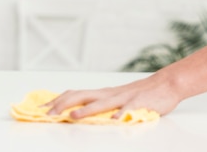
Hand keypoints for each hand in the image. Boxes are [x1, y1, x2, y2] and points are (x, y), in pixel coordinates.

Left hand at [44, 72, 180, 119]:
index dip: (57, 101)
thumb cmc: (140, 94)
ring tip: (73, 116)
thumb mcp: (116, 98)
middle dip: (63, 105)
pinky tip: (115, 121)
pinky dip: (121, 115)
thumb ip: (99, 104)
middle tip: (47, 114)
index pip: (75, 93)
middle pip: (82, 96)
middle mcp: (110, 94)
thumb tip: (77, 111)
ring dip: (86, 110)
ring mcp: (124, 98)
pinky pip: (129, 110)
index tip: (40, 109)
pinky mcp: (139, 103)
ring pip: (102, 103)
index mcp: (103, 93)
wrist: (166, 84)